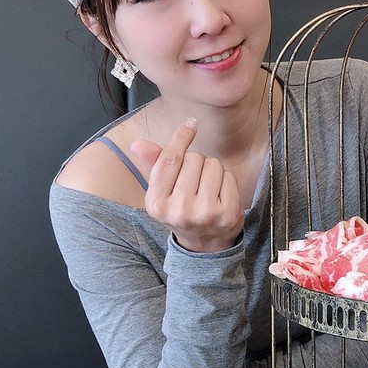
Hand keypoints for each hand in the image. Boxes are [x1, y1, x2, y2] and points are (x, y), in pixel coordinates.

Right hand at [131, 118, 243, 252]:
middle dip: (197, 161)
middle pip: (194, 158)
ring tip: (207, 187)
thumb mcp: (163, 190)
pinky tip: (220, 195)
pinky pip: (229, 177)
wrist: (204, 244)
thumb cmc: (181, 209)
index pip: (170, 159)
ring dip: (213, 170)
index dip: (181, 137)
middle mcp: (178, 210)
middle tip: (195, 180)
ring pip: (213, 164)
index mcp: (156, 203)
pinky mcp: (228, 215)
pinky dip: (227, 180)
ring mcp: (205, 214)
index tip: (191, 124)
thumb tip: (137, 143)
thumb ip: (154, 164)